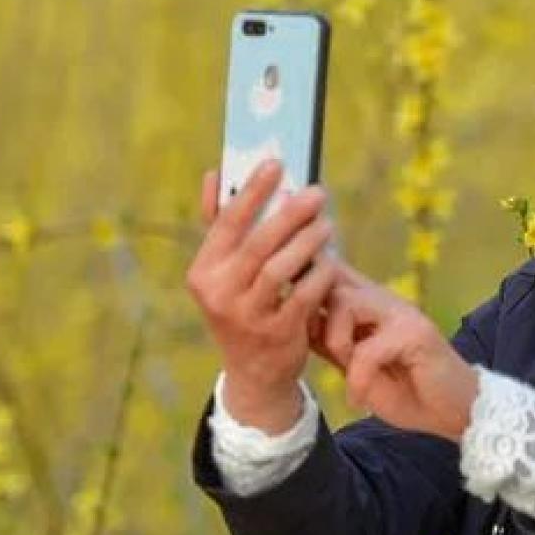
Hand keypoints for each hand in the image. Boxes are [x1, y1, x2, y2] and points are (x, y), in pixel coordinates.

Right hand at [185, 159, 340, 427]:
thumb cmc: (243, 304)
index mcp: (203, 272)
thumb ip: (221, 224)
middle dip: (291, 214)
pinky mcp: (277, 334)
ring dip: (308, 242)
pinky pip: (304, 295)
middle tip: (317, 192)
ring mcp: (247, 316)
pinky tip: (331, 260)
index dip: (252, 191)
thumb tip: (214, 174)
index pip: (226, 223)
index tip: (276, 162)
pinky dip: (320, 274)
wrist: (254, 372)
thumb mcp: (225, 272)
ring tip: (327, 224)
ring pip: (281, 269)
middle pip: (258, 243)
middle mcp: (219, 294)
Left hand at [309, 260, 480, 440]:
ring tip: (345, 370)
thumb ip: (332, 341)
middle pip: (330, 278)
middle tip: (317, 348)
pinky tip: (358, 398)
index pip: (331, 271)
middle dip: (312, 315)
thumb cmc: (406, 389)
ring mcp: (402, 314)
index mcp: (371, 302)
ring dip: (336, 342)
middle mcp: (386, 300)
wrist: (453, 411)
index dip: (302, 279)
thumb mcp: (356, 365)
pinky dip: (357, 379)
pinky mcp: (416, 335)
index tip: (282, 305)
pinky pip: (368, 349)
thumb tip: (293, 322)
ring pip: (346, 304)